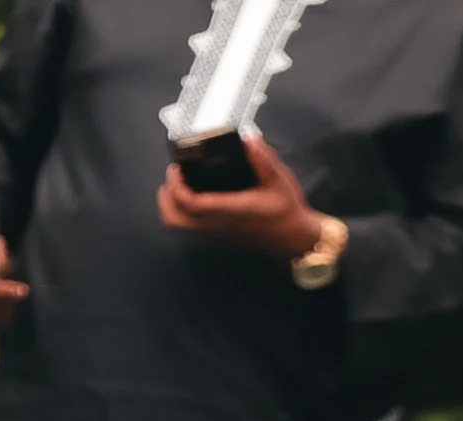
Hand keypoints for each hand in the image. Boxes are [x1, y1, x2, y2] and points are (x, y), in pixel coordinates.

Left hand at [156, 135, 321, 259]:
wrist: (296, 240)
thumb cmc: (287, 211)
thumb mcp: (280, 180)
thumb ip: (263, 159)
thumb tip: (249, 139)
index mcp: (232, 211)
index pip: (191, 204)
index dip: (177, 185)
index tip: (177, 167)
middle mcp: (219, 226)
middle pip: (175, 220)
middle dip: (166, 196)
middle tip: (175, 176)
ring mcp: (217, 234)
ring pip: (179, 227)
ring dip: (171, 205)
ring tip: (180, 185)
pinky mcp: (218, 237)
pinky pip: (189, 228)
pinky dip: (182, 212)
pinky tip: (193, 196)